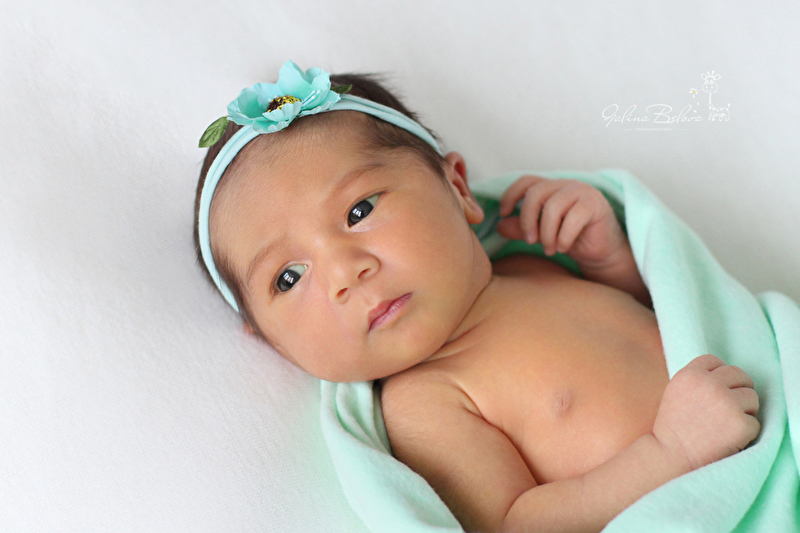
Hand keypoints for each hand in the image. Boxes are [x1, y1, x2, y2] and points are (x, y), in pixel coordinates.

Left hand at [496, 175, 625, 266]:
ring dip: (547, 233)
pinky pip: (574, 218)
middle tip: (529, 241)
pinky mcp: (595, 204)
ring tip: (549, 249)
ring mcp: (582, 192)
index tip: (503, 213)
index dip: (511, 194)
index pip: (526, 181)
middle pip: (536, 192)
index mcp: (551, 188)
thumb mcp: (540, 235)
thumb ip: (521, 229)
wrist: (601, 252)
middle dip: (527, 219)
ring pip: (554, 206)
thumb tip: (499, 226)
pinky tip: (563, 248)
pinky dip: (564, 237)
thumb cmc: (570, 239)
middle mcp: (565, 185)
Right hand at [652, 354, 760, 472]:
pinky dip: (745, 432)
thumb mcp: (676, 391)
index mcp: (691, 375)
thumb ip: (697, 378)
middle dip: (737, 390)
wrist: (672, 456)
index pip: (715, 361)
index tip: (717, 389)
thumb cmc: (673, 427)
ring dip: (744, 410)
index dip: (719, 374)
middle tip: (728, 408)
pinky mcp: (741, 423)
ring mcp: (727, 403)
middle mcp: (709, 384)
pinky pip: (755, 422)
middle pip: (739, 374)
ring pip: (752, 397)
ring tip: (726, 424)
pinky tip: (729, 438)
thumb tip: (724, 374)